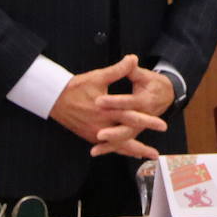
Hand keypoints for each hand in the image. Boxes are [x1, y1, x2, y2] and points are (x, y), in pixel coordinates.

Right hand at [49, 55, 166, 158]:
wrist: (53, 98)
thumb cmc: (76, 87)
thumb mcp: (97, 77)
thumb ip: (118, 70)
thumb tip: (133, 58)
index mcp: (105, 111)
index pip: (131, 117)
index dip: (147, 121)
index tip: (163, 125)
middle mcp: (100, 125)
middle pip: (125, 138)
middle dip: (141, 146)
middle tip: (156, 154)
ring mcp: (94, 133)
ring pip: (117, 146)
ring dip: (133, 152)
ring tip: (148, 157)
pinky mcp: (89, 136)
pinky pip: (107, 146)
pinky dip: (120, 150)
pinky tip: (131, 154)